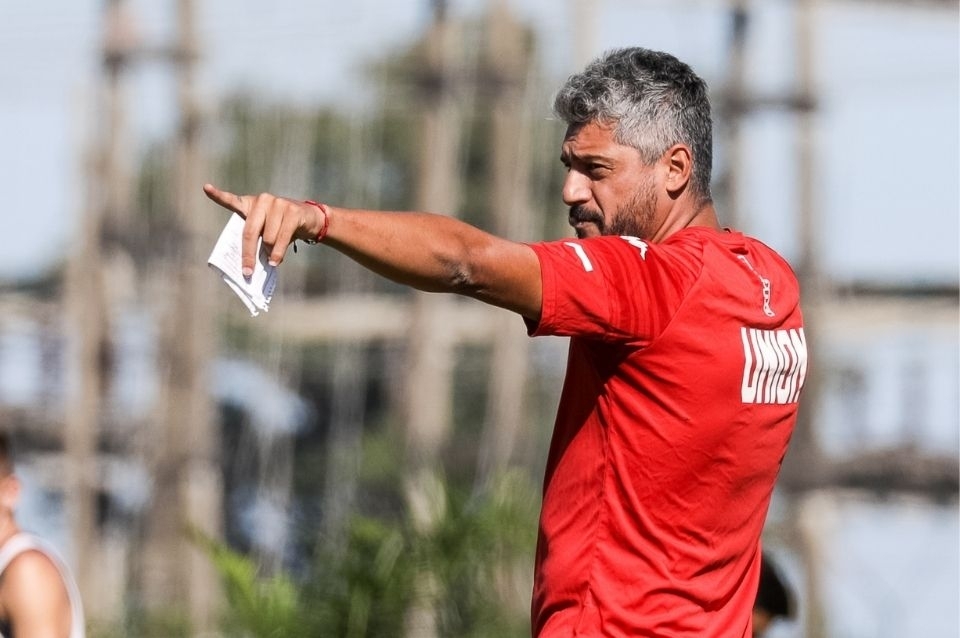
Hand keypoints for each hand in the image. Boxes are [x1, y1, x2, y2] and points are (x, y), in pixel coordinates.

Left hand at [203, 183, 325, 274]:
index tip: (206, 188)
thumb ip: (258, 241)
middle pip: (249, 232)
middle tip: (247, 272)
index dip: (218, 195)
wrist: (310, 219)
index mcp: (252, 205)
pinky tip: (276, 261)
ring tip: (272, 260)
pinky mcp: (292, 211)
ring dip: (270, 253)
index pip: (232, 200)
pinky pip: (281, 238)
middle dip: (248, 255)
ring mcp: (278, 203)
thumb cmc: (283, 228)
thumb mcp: (267, 232)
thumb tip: (251, 265)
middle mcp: (263, 200)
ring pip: (267, 238)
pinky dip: (278, 253)